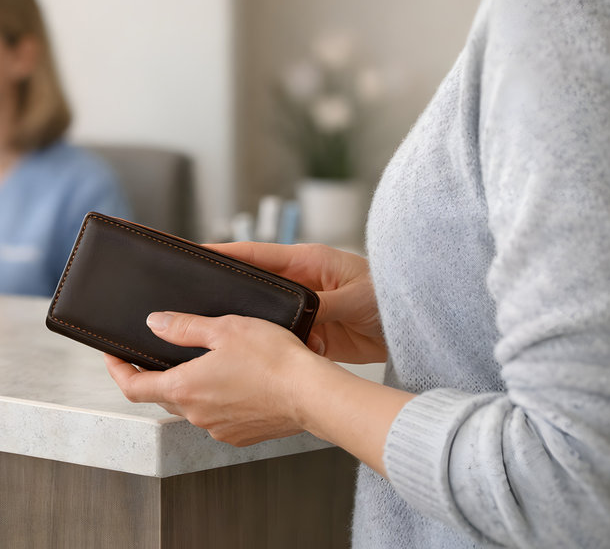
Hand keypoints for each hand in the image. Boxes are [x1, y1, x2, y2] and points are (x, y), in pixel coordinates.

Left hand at [105, 313, 320, 445]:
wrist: (314, 394)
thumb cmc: (274, 359)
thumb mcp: (224, 328)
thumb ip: (184, 327)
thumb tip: (154, 323)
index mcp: (184, 388)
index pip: (132, 387)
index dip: (117, 369)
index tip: (111, 355)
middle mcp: (196, 415)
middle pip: (160, 395)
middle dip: (153, 374)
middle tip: (155, 351)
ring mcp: (218, 428)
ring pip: (190, 405)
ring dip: (188, 385)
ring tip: (202, 360)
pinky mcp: (240, 435)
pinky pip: (215, 415)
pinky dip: (214, 397)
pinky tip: (232, 379)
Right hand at [207, 241, 385, 363]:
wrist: (414, 328)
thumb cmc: (391, 296)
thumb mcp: (354, 297)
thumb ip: (324, 304)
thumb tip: (299, 317)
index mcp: (307, 262)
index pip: (258, 254)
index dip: (227, 253)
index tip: (198, 253)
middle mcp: (300, 283)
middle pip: (255, 285)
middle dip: (228, 291)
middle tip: (195, 297)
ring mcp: (304, 309)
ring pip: (265, 315)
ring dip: (251, 324)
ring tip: (220, 331)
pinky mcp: (311, 333)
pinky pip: (282, 339)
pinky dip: (274, 347)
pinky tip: (260, 356)